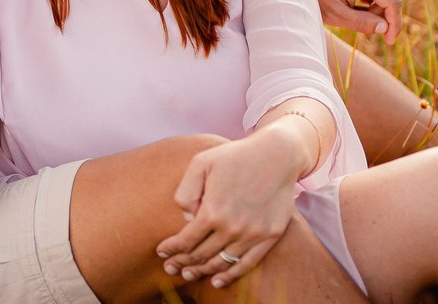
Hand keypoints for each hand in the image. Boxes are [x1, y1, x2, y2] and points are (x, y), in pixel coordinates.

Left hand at [155, 133, 300, 288]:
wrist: (276, 155)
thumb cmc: (234, 156)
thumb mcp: (200, 164)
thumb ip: (186, 191)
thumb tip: (186, 218)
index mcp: (212, 210)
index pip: (185, 240)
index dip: (171, 249)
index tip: (161, 252)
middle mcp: (232, 227)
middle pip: (201, 255)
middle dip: (181, 263)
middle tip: (170, 268)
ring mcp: (253, 235)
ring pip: (221, 263)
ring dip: (201, 271)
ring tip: (188, 275)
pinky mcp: (270, 237)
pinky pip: (247, 264)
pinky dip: (230, 276)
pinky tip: (217, 281)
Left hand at [309, 0, 402, 43]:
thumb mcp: (335, 14)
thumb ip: (361, 23)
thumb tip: (385, 28)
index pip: (392, 1)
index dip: (394, 23)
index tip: (389, 41)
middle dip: (383, 14)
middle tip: (364, 24)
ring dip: (380, 5)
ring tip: (358, 11)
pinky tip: (361, 1)